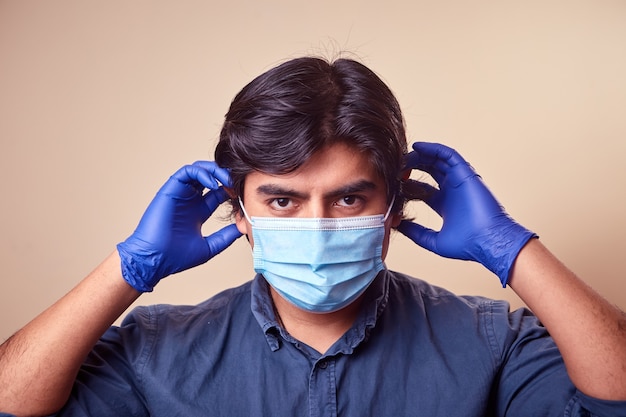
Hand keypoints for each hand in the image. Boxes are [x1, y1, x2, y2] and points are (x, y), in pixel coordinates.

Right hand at [116, 162, 241, 291]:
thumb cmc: (176, 257)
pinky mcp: (171, 189)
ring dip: (215, 171)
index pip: (219, 193)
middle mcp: (190, 200)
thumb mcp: (209, 247)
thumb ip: (226, 237)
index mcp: (199, 211)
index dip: (232, 191)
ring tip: (227, 180)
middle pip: (211, 178)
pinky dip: (201, 173)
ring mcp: (181, 193)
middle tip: (237, 183)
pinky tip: (212, 184)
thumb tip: (244, 229)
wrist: (155, 260)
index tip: (242, 195)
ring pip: (200, 170)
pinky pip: (187, 172)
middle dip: (226, 177)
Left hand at [397, 142, 535, 285]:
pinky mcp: (466, 174)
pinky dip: (434, 149)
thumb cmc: (468, 244)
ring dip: (420, 156)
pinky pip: (449, 156)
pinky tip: (418, 147)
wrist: (488, 242)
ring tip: (403, 157)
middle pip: (428, 170)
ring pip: (437, 160)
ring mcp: (459, 181)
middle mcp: (451, 190)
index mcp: (444, 203)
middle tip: (396, 166)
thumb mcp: (433, 240)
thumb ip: (416, 233)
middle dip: (411, 166)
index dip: (407, 183)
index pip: (422, 187)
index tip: (392, 182)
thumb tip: (398, 226)